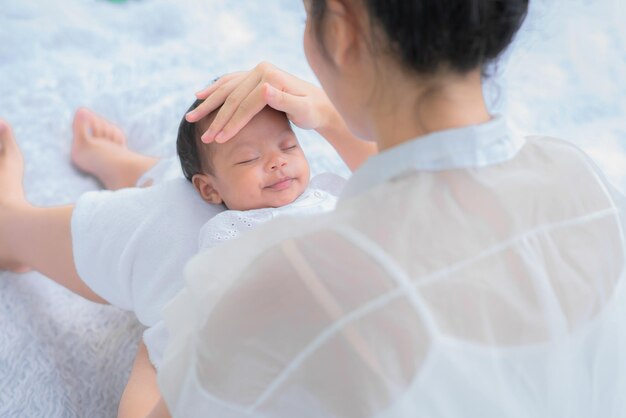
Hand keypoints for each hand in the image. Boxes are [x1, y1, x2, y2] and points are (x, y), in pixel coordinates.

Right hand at [185, 62, 334, 142]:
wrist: (321, 104)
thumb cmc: (314, 111)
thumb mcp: (304, 110)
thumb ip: (285, 101)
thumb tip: (263, 89)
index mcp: (269, 77)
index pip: (244, 104)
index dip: (231, 124)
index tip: (219, 141)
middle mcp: (261, 70)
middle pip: (232, 97)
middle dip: (216, 119)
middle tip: (203, 137)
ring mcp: (256, 72)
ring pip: (227, 89)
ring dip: (209, 104)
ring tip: (191, 117)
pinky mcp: (255, 77)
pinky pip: (230, 84)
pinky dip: (215, 91)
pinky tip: (201, 96)